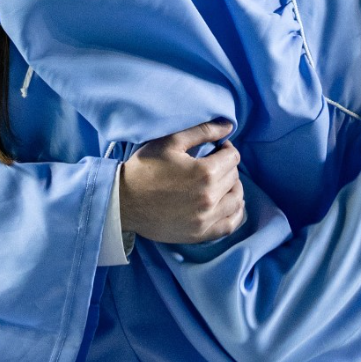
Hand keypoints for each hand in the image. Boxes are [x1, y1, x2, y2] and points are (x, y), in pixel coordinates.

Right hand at [120, 120, 243, 243]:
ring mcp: (205, 219)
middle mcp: (209, 198)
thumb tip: (228, 126)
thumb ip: (202, 131)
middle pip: (234, 178)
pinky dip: (235, 213)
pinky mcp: (200, 234)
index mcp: (204, 173)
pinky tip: (228, 204)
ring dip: (234, 188)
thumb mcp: (171, 142)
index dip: (227, 149)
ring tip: (222, 182)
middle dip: (228, 166)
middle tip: (215, 162)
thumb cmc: (145, 167)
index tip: (217, 148)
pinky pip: (230, 225)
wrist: (123, 202)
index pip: (233, 158)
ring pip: (237, 201)